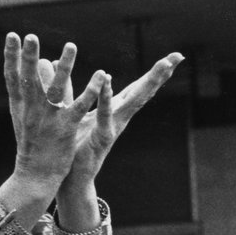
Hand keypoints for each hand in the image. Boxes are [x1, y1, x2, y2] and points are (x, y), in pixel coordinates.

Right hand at [4, 33, 102, 194]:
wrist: (34, 176)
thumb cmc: (30, 144)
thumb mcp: (21, 116)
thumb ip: (22, 91)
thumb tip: (21, 66)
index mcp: (20, 106)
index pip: (12, 77)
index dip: (11, 56)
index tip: (12, 36)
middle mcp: (31, 111)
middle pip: (28, 80)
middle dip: (28, 58)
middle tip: (31, 36)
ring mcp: (48, 120)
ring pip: (56, 90)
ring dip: (65, 68)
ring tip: (72, 45)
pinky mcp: (66, 129)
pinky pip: (79, 107)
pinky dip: (91, 91)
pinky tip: (100, 76)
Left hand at [62, 52, 183, 183]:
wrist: (72, 178)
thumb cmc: (74, 146)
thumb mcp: (75, 112)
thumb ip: (71, 88)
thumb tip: (57, 64)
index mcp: (116, 110)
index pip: (138, 88)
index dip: (155, 73)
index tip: (175, 56)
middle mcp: (120, 117)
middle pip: (142, 92)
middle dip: (159, 75)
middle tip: (178, 56)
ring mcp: (114, 127)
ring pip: (133, 102)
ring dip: (147, 83)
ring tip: (162, 65)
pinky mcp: (102, 137)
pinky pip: (104, 115)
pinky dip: (105, 98)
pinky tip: (108, 80)